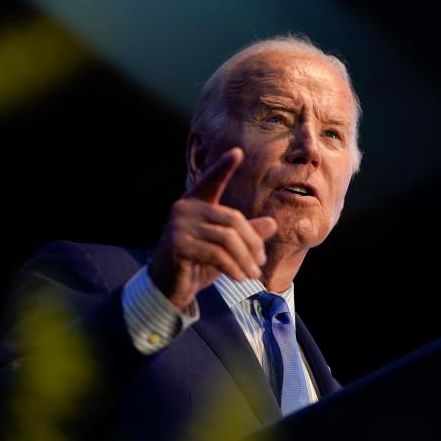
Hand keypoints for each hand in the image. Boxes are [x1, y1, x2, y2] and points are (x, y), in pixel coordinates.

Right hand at [149, 147, 277, 311]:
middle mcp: (183, 208)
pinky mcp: (177, 244)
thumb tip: (272, 223)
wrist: (168, 287)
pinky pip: (216, 254)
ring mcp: (178, 225)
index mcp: (194, 203)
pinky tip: (239, 278)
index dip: (223, 167)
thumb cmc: (196, 263)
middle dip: (252, 243)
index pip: (211, 181)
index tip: (237, 152)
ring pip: (227, 238)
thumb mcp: (224, 248)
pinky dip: (233, 267)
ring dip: (245, 259)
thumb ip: (245, 234)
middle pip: (232, 219)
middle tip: (260, 263)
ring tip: (252, 275)